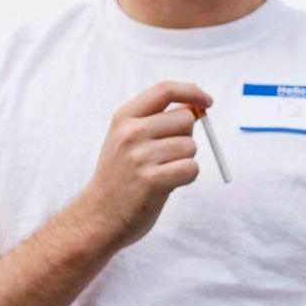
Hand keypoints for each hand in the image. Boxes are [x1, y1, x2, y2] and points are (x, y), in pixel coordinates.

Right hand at [84, 82, 210, 247]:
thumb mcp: (126, 139)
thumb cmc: (120, 176)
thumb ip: (155, 120)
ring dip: (184, 160)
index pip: (165, 90)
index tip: (207, 102)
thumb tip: (195, 106)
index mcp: (124, 117)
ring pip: (190, 146)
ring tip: (162, 172)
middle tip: (167, 156)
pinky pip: (191, 168)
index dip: (192, 92)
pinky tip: (168, 184)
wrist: (99, 216)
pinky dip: (187, 176)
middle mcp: (131, 133)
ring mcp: (140, 157)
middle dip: (186, 136)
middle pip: (185, 119)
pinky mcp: (153, 181)